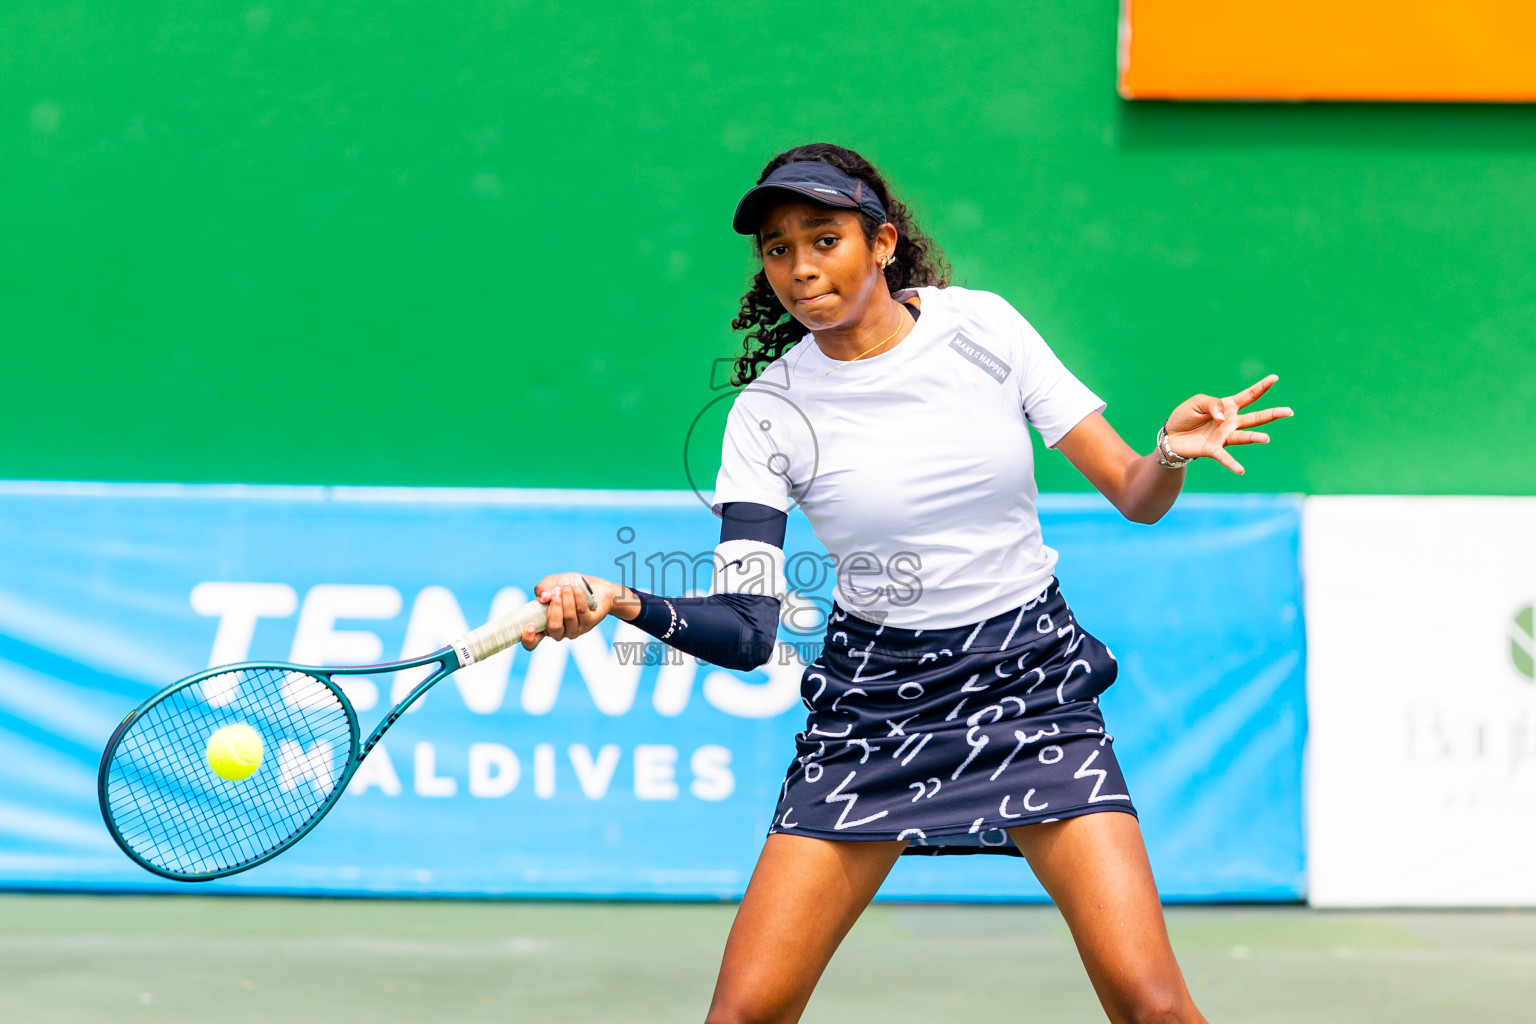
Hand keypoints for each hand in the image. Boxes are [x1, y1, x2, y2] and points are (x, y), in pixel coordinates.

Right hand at [519, 574, 633, 649]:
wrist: (594, 585)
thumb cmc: (567, 587)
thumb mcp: (550, 584)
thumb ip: (541, 589)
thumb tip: (544, 597)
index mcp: (544, 626)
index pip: (532, 643)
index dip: (528, 638)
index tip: (530, 625)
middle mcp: (560, 632)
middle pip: (554, 628)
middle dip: (555, 606)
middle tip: (556, 591)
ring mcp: (575, 630)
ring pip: (569, 617)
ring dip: (567, 598)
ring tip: (566, 584)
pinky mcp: (589, 623)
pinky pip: (581, 610)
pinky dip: (577, 595)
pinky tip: (576, 585)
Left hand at [1164, 374, 1293, 474]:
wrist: (1171, 435)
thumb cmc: (1186, 416)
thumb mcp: (1197, 403)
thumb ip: (1212, 404)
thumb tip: (1224, 417)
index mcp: (1227, 406)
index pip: (1248, 396)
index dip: (1261, 387)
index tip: (1275, 378)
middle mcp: (1230, 422)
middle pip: (1255, 417)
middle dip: (1273, 414)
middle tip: (1289, 412)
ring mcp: (1224, 436)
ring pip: (1243, 437)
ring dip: (1254, 438)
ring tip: (1266, 438)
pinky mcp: (1213, 449)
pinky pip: (1225, 457)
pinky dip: (1232, 463)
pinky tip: (1240, 470)